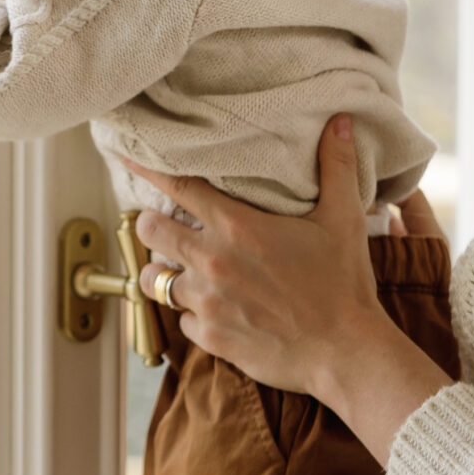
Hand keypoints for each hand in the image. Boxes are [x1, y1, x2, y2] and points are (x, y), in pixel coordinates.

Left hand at [125, 117, 452, 462]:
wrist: (345, 352)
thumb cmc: (344, 284)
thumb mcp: (343, 219)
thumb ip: (336, 168)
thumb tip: (339, 122)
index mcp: (237, 226)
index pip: (179, 187)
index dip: (149, 170)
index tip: (128, 159)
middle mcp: (212, 261)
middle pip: (150, 231)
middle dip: (149, 224)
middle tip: (160, 224)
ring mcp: (206, 302)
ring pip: (157, 281)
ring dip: (165, 273)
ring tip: (181, 271)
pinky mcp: (209, 337)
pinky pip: (182, 321)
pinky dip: (193, 314)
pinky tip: (216, 310)